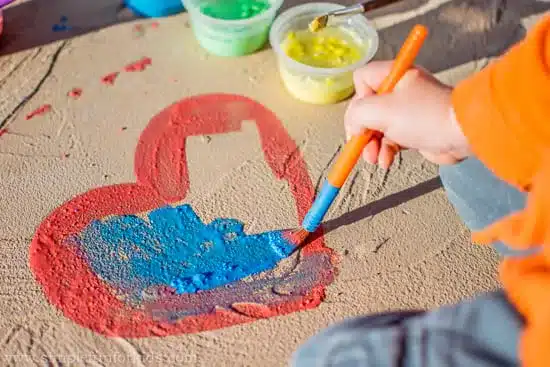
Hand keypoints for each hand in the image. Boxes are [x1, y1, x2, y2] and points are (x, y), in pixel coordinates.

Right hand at [344, 61, 470, 168]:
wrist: (461, 134)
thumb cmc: (424, 116)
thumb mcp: (381, 110)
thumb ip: (357, 114)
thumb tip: (354, 126)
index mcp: (394, 76)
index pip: (362, 79)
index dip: (357, 98)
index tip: (362, 117)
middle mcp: (399, 90)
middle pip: (366, 108)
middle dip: (362, 130)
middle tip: (362, 143)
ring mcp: (407, 112)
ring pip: (376, 128)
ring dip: (372, 146)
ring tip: (374, 158)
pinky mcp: (413, 131)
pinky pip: (390, 141)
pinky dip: (385, 152)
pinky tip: (386, 162)